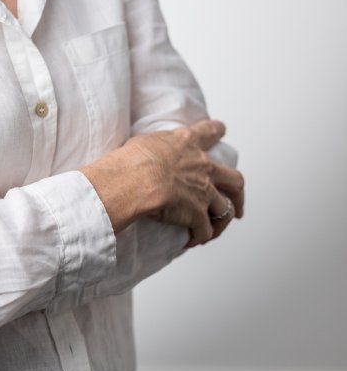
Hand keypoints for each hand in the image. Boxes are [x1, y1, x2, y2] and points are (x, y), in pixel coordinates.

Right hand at [132, 118, 244, 247]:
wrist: (136, 179)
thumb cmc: (133, 159)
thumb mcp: (146, 141)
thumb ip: (158, 147)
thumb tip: (151, 152)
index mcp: (188, 142)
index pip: (209, 131)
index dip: (217, 130)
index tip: (222, 130)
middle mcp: (203, 166)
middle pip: (234, 179)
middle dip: (237, 192)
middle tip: (236, 200)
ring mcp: (204, 191)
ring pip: (226, 209)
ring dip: (221, 221)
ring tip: (215, 229)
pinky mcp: (198, 214)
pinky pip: (205, 231)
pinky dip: (200, 237)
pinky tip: (191, 240)